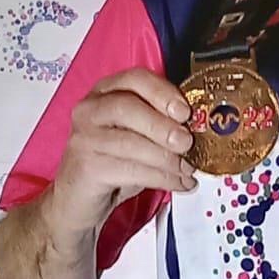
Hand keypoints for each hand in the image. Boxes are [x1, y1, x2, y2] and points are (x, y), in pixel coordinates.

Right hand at [49, 68, 196, 241]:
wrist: (77, 200)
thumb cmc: (113, 162)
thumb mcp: (139, 136)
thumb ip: (163, 125)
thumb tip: (202, 129)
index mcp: (106, 92)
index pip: (135, 78)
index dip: (163, 92)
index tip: (185, 112)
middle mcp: (90, 109)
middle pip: (127, 107)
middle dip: (163, 125)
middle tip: (187, 143)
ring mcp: (83, 138)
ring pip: (130, 142)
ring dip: (167, 158)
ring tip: (187, 169)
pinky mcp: (85, 167)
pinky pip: (130, 169)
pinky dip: (161, 178)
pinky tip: (178, 183)